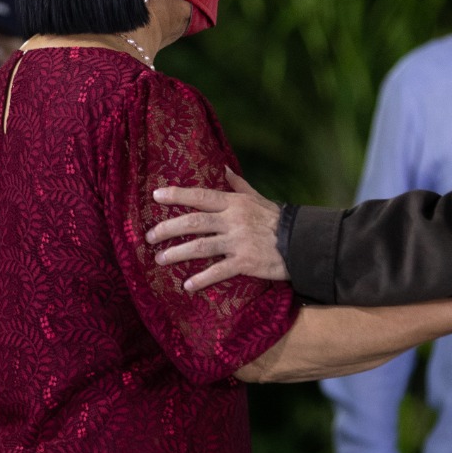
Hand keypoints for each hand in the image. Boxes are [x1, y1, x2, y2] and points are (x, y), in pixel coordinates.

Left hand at [147, 168, 287, 291]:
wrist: (302, 242)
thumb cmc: (278, 220)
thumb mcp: (259, 198)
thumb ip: (239, 185)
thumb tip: (223, 167)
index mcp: (235, 203)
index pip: (201, 196)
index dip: (177, 195)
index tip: (156, 196)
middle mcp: (234, 220)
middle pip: (194, 222)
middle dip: (168, 229)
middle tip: (150, 237)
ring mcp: (239, 242)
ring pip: (201, 246)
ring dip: (178, 253)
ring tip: (160, 259)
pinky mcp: (245, 262)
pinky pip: (218, 271)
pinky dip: (202, 279)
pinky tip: (187, 285)